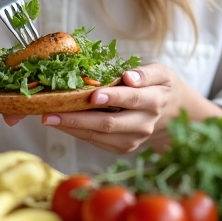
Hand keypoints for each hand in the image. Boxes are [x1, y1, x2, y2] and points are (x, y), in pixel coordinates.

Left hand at [4, 64, 221, 153]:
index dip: (114, 97)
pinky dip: (77, 132)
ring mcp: (133, 140)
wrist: (173, 114)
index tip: (94, 94)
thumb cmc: (161, 86)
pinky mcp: (123, 148)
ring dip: (72, 127)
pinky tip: (60, 122)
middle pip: (109, 123)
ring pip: (99, 135)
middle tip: (52, 113)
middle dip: (78, 118)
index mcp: (155, 101)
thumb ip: (146, 73)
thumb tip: (128, 77)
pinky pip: (97, 141)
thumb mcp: (161, 72)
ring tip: (48, 117)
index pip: (133, 99)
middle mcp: (143, 124)